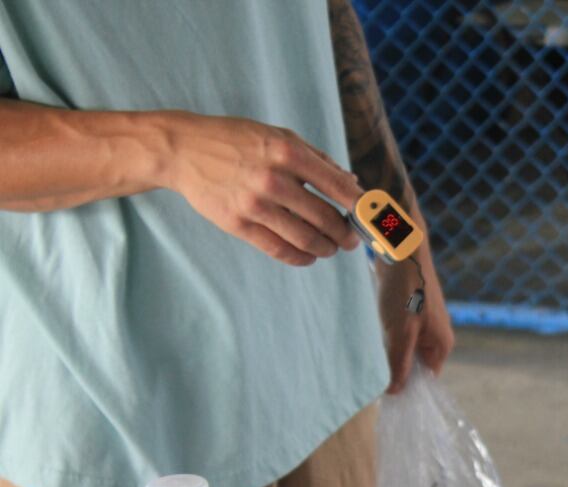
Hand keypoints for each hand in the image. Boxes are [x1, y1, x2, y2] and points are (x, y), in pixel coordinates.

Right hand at [161, 112, 362, 265]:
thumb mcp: (278, 136)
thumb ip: (317, 159)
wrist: (183, 150)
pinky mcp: (238, 224)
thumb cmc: (237, 140)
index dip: (361, 208)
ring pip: (306, 239)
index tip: (371, 218)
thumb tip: (351, 184)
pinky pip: (279, 250)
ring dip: (326, 249)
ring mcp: (255, 204)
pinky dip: (301, 257)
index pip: (339, 187)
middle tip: (351, 239)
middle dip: (346, 234)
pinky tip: (309, 256)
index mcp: (288, 152)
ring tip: (331, 248)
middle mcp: (274, 179)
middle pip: (326, 219)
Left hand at [381, 249, 453, 388]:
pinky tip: (373, 333)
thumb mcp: (401, 333)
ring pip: (403, 348)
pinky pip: (398, 334)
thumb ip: (398, 364)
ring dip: (387, 351)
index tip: (384, 394)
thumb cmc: (406, 292)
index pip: (426, 379)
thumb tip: (395, 393)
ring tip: (372, 351)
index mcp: (441, 345)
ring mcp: (423, 323)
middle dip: (395, 368)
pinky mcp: (410, 311)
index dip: (407, 388)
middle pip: (414, 364)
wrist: (401, 250)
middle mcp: (435, 337)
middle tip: (372, 373)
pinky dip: (385, 336)